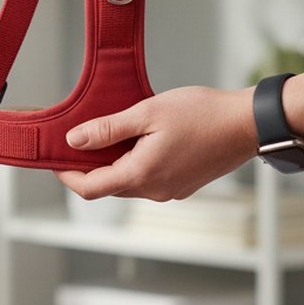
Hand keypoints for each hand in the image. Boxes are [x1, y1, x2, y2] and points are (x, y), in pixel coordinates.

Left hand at [55, 86, 257, 201]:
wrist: (249, 123)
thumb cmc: (202, 114)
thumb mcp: (146, 113)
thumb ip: (107, 129)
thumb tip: (74, 141)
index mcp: (142, 175)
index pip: (90, 189)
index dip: (66, 175)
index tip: (54, 159)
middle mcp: (155, 191)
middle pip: (108, 186)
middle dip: (88, 167)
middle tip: (77, 140)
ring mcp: (171, 190)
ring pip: (129, 183)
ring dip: (113, 164)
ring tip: (107, 134)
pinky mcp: (184, 184)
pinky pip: (148, 179)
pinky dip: (134, 164)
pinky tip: (136, 140)